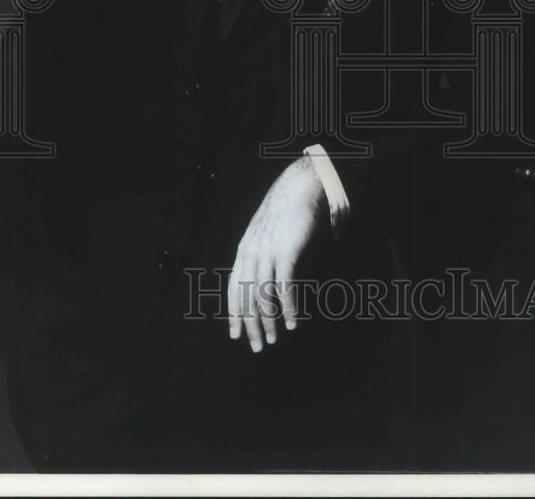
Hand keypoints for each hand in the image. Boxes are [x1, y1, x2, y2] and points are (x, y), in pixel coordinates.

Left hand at [228, 154, 327, 351]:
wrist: (300, 187)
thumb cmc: (287, 211)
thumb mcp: (266, 233)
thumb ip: (261, 254)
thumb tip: (262, 280)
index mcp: (244, 249)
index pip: (234, 288)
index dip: (234, 313)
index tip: (237, 335)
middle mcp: (251, 252)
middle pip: (246, 297)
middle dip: (251, 325)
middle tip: (259, 346)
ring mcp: (267, 252)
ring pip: (263, 296)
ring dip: (270, 321)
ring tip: (276, 338)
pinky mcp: (285, 252)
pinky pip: (284, 287)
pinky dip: (288, 308)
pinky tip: (293, 323)